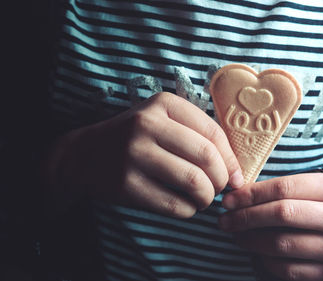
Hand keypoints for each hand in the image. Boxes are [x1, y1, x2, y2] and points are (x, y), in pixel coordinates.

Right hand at [45, 92, 243, 217]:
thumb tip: (237, 171)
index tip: (236, 176)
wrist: (83, 155)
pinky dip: (189, 210)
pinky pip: (174, 205)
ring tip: (204, 198)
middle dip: (222, 179)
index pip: (214, 133)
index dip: (231, 159)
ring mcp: (134, 154)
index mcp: (164, 104)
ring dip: (207, 197)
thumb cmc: (136, 139)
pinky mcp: (126, 185)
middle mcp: (148, 125)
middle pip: (206, 157)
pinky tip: (186, 207)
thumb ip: (198, 135)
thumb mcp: (163, 121)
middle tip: (220, 188)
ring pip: (194, 182)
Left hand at [218, 173, 322, 280]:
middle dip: (246, 217)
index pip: (284, 188)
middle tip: (224, 220)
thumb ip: (284, 188)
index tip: (228, 200)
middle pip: (281, 214)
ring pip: (281, 244)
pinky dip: (265, 261)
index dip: (251, 194)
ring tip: (236, 235)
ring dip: (250, 240)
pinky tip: (257, 253)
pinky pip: (287, 269)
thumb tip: (238, 196)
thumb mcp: (315, 187)